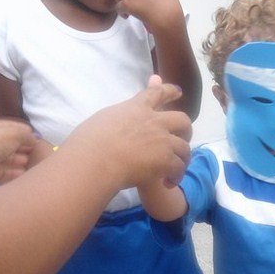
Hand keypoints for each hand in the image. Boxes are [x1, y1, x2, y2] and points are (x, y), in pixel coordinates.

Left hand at [0, 119, 35, 184]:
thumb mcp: (14, 133)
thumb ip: (27, 135)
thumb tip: (36, 138)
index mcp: (0, 129)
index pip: (17, 129)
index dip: (29, 134)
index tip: (41, 141)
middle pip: (16, 145)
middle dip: (28, 149)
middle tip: (43, 156)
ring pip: (14, 160)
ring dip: (25, 163)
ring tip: (39, 167)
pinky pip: (9, 173)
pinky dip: (18, 174)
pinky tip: (29, 176)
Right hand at [63, 75, 190, 188]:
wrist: (95, 159)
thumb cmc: (88, 142)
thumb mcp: (103, 119)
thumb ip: (116, 118)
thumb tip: (117, 124)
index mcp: (136, 108)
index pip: (156, 93)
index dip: (168, 91)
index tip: (178, 91)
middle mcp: (153, 121)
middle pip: (182, 120)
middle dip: (185, 130)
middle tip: (183, 139)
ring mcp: (162, 140)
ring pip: (184, 147)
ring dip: (182, 158)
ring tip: (175, 170)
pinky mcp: (166, 159)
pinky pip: (179, 168)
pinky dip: (176, 176)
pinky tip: (167, 182)